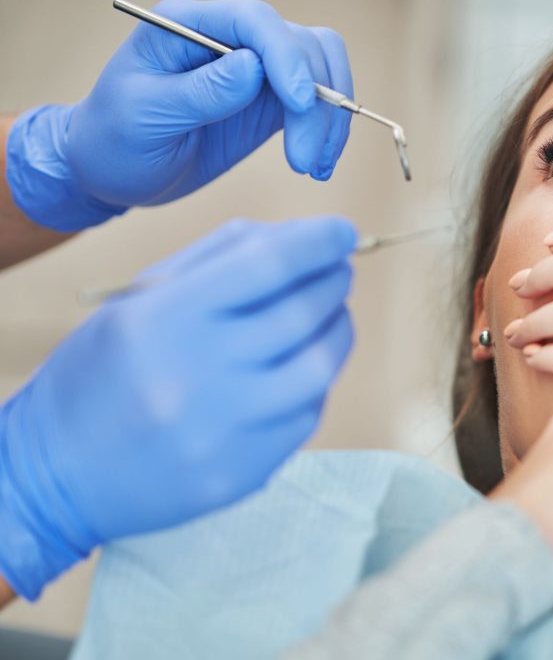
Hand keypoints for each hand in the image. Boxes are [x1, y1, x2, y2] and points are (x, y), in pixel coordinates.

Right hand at [0, 216, 357, 598]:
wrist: (58, 473)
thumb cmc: (103, 373)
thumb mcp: (138, 299)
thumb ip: (217, 258)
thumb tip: (297, 235)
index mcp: (165, 320)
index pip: (266, 265)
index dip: (316, 242)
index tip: (342, 231)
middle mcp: (198, 375)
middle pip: (302, 312)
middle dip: (333, 281)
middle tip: (337, 270)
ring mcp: (225, 430)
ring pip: (320, 366)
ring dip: (338, 329)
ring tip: (329, 314)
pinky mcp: (245, 471)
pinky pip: (307, 414)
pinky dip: (317, 381)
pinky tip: (303, 365)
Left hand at [6, 0, 353, 230]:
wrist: (113, 170)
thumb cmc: (115, 139)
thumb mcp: (143, 117)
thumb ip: (199, 91)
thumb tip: (254, 67)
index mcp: (188, 25)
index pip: (255, 20)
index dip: (286, 56)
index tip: (300, 104)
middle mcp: (230, 35)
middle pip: (301, 45)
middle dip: (314, 102)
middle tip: (304, 161)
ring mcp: (257, 66)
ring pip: (321, 68)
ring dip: (329, 117)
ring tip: (314, 167)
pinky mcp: (273, 98)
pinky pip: (320, 100)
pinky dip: (329, 130)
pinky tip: (319, 165)